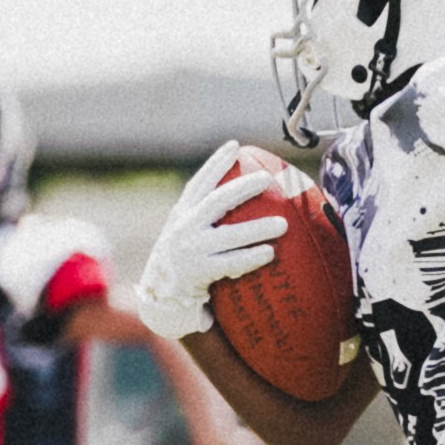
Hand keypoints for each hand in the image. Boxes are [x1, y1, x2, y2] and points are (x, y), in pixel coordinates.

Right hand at [134, 146, 286, 342]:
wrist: (161, 298)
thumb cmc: (184, 261)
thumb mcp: (186, 234)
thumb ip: (206, 218)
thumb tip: (244, 198)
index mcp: (181, 215)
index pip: (199, 183)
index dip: (216, 164)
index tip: (235, 146)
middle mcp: (183, 229)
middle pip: (216, 202)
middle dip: (242, 188)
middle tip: (267, 180)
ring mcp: (190, 251)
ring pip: (228, 235)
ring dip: (257, 229)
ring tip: (283, 224)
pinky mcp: (198, 273)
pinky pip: (230, 264)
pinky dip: (250, 257)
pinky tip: (270, 253)